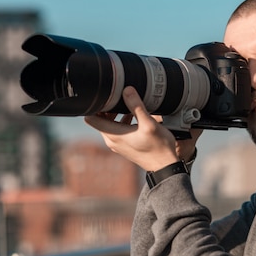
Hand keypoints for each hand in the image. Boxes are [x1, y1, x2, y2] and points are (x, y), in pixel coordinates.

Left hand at [84, 86, 200, 170]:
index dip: (96, 105)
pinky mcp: (124, 146)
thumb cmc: (159, 147)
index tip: (107, 95)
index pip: (90, 118)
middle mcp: (112, 141)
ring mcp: (117, 144)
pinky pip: (116, 130)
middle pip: (99, 120)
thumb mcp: (149, 124)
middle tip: (120, 97)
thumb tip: (126, 90)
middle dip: (107, 107)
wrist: (165, 166)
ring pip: (108, 124)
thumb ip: (137, 106)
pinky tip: (134, 116)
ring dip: (115, 114)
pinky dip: (121, 121)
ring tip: (128, 105)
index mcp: (114, 135)